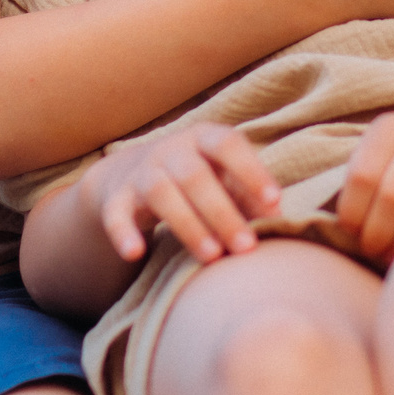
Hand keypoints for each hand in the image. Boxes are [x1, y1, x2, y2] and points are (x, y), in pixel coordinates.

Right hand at [82, 123, 280, 266]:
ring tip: (211, 256)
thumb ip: (249, 194)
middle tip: (246, 247)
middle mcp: (171, 150)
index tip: (274, 202)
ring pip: (161, 193)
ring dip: (188, 225)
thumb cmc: (197, 178)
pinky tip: (135, 253)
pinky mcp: (116, 199)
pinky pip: (116, 214)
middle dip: (222, 212)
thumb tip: (277, 218)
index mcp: (203, 138)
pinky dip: (123, 232)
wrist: (129, 173)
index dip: (251, 171)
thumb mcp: (223, 177)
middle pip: (195, 175)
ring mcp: (141, 173)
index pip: (227, 144)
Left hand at [333, 100, 393, 263]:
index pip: (362, 176)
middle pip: (392, 197)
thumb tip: (345, 230)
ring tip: (392, 254)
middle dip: (377, 235)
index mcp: (391, 127)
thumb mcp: (387, 146)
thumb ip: (365, 176)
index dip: (352, 214)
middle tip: (372, 250)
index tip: (351, 233)